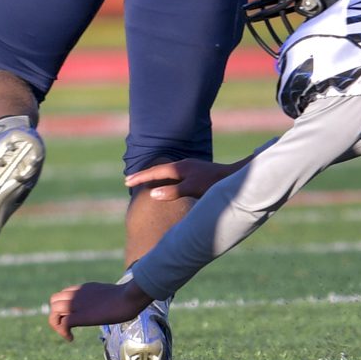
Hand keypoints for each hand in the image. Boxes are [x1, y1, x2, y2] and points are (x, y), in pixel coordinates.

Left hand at [48, 281, 151, 339]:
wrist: (129, 297)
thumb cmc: (127, 296)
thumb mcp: (111, 292)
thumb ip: (103, 297)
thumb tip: (111, 302)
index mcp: (84, 288)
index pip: (63, 294)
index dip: (64, 307)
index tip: (73, 317)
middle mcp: (77, 294)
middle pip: (54, 301)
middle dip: (57, 315)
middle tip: (67, 327)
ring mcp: (77, 304)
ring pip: (54, 311)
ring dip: (57, 324)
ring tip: (68, 334)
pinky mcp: (80, 316)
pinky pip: (63, 323)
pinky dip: (63, 332)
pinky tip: (71, 338)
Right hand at [125, 158, 240, 202]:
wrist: (233, 178)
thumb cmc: (213, 184)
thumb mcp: (192, 189)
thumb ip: (172, 192)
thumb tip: (152, 194)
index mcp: (179, 168)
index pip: (155, 172)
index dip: (140, 177)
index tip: (127, 181)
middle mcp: (183, 165)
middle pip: (158, 170)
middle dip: (143, 176)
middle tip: (129, 181)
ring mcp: (189, 169)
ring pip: (166, 172)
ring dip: (153, 177)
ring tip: (143, 182)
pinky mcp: (195, 174)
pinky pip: (173, 175)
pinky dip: (164, 179)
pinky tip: (166, 184)